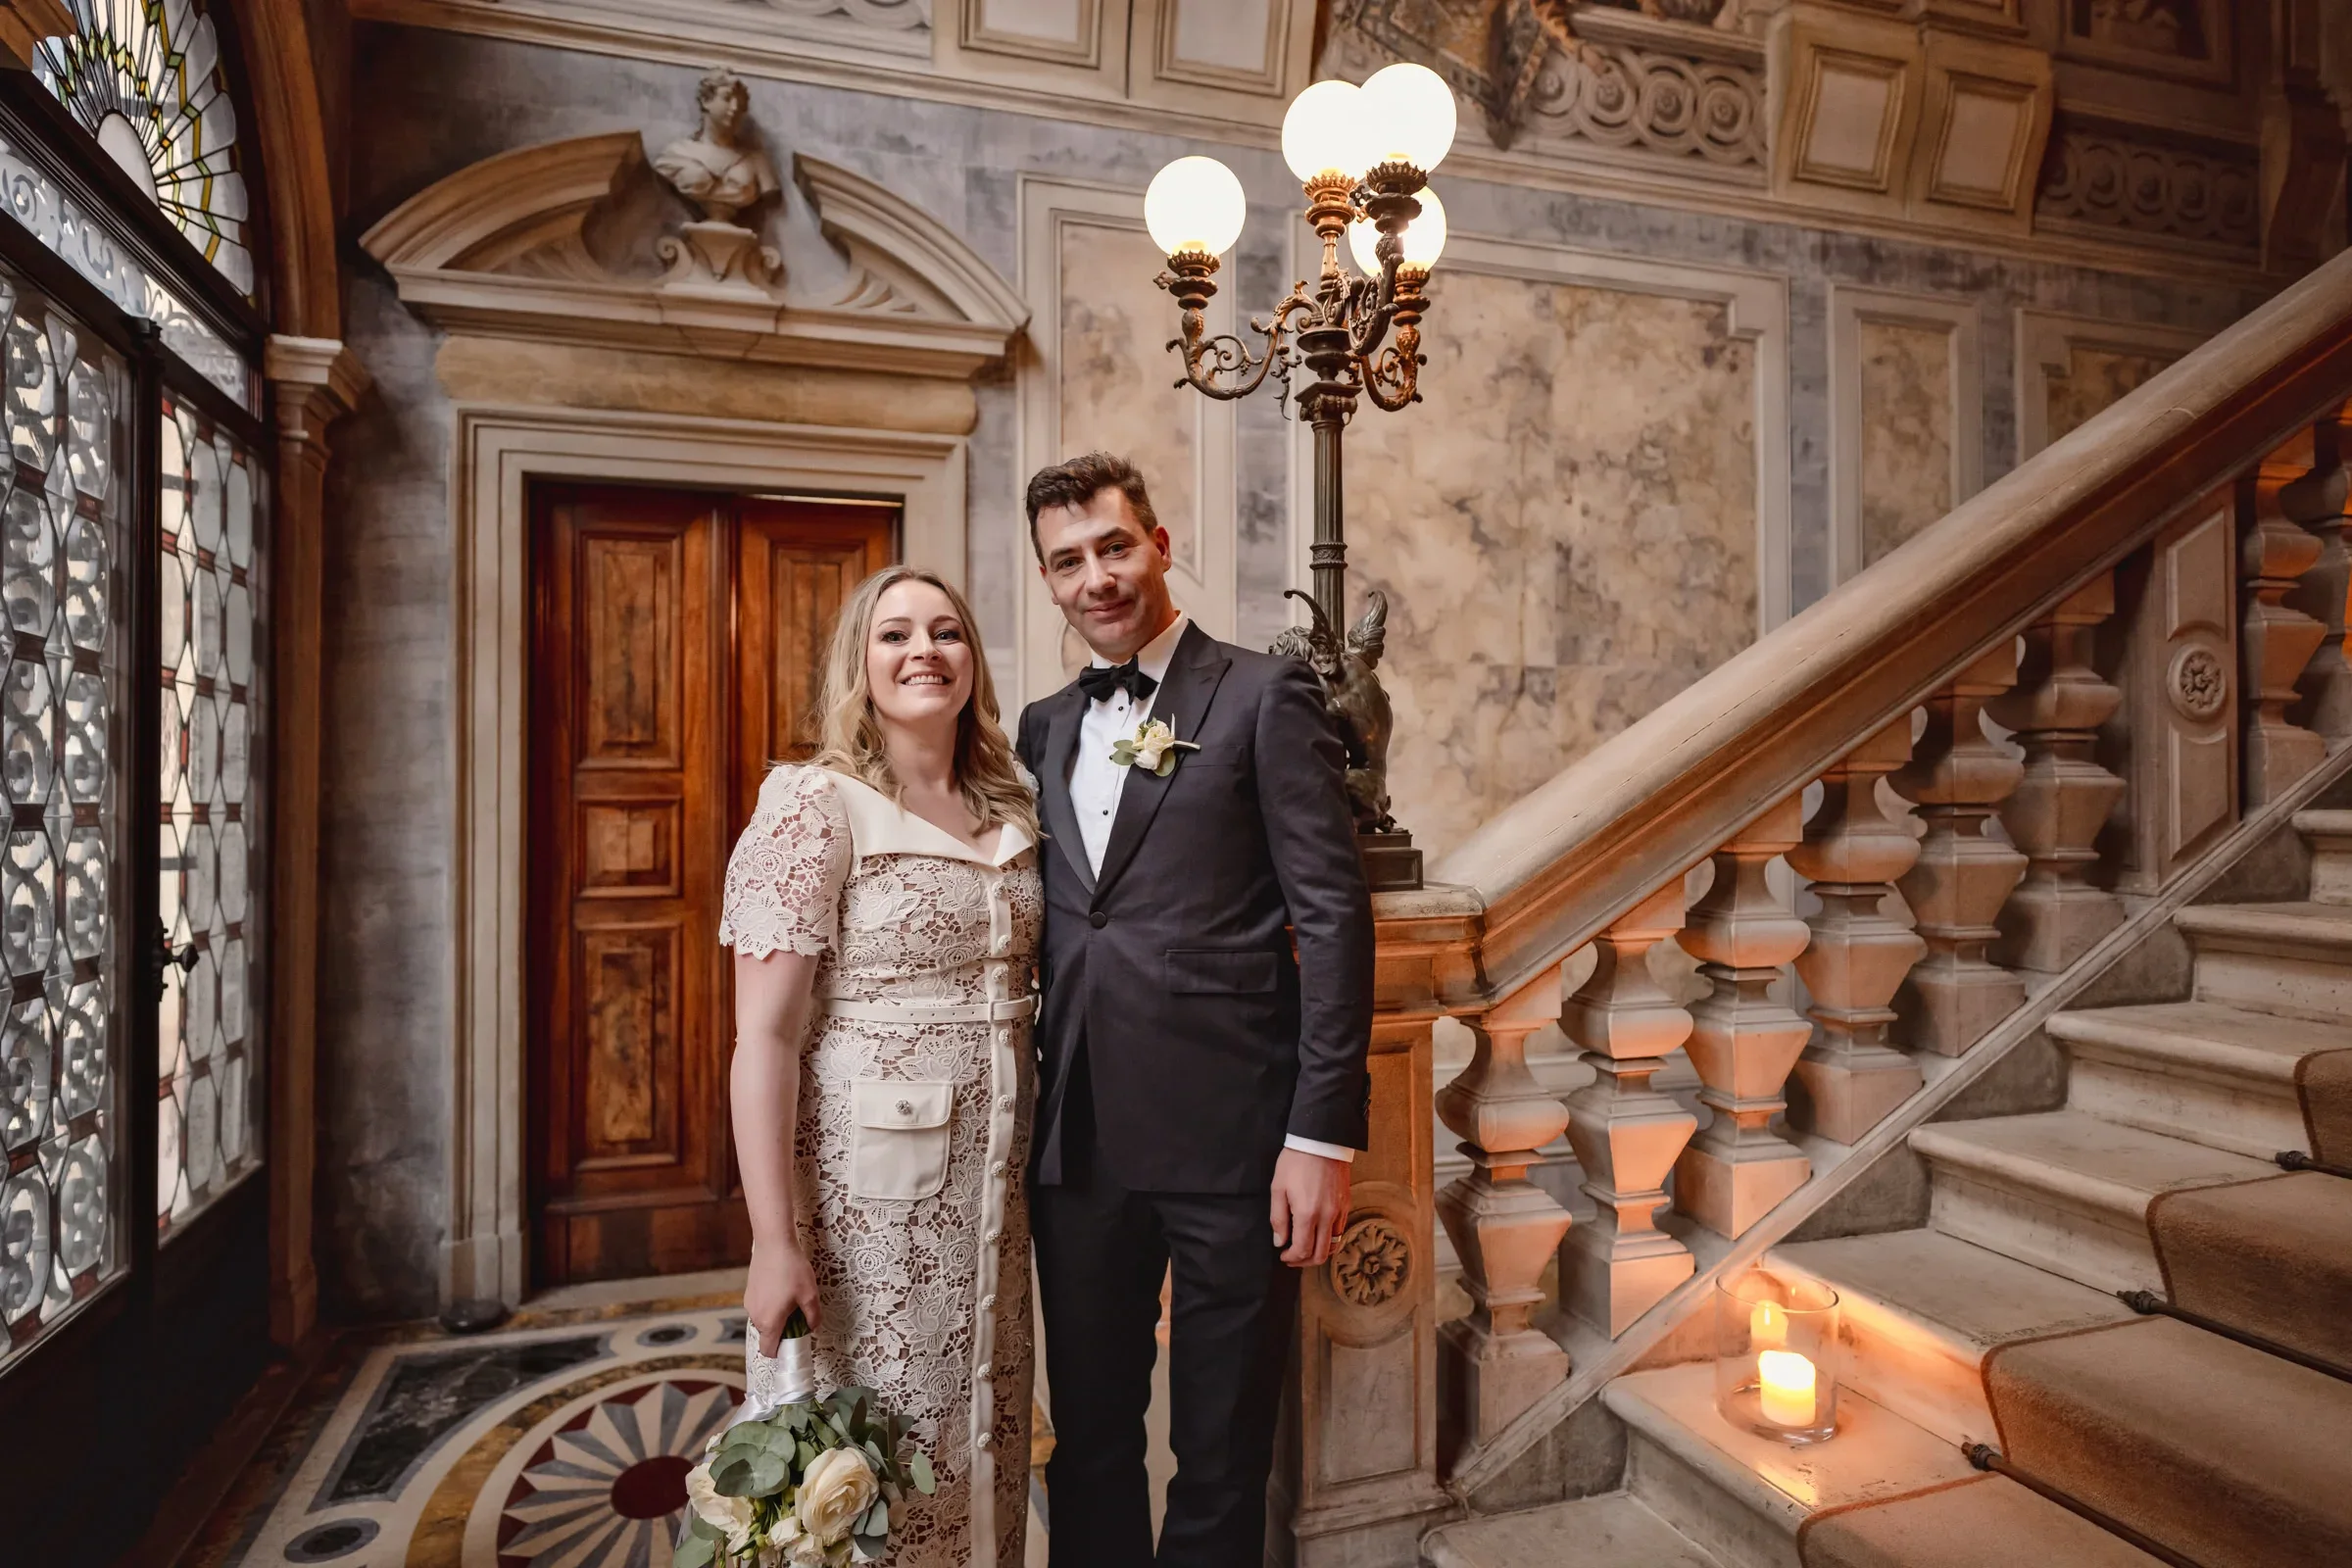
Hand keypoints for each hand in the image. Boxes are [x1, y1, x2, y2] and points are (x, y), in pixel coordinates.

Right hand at [745, 1239, 821, 1355]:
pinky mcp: (749, 1291)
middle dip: (783, 1332)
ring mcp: (750, 1303)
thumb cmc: (792, 1269)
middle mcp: (755, 1316)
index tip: (795, 1343)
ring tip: (792, 1299)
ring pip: (764, 1320)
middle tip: (799, 1316)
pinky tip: (782, 1288)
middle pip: (767, 1335)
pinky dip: (770, 1305)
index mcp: (769, 1322)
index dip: (781, 1352)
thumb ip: (812, 1316)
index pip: (769, 1350)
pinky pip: (760, 1307)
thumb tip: (812, 1327)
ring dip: (777, 1317)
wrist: (773, 1242)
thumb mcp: (809, 1294)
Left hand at [1269, 1147, 1351, 1267]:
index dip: (1291, 1258)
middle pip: (1320, 1255)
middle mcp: (1327, 1217)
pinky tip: (1318, 1232)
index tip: (1283, 1255)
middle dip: (1304, 1261)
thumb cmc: (1296, 1161)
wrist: (1321, 1140)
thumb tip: (1280, 1242)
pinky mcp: (1347, 1204)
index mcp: (1308, 1214)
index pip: (1303, 1250)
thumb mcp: (1278, 1188)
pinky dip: (1329, 1238)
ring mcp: (1340, 1211)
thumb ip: (1278, 1218)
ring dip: (1319, 1252)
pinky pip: (1340, 1230)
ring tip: (1306, 1246)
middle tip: (1293, 1257)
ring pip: (1334, 1245)